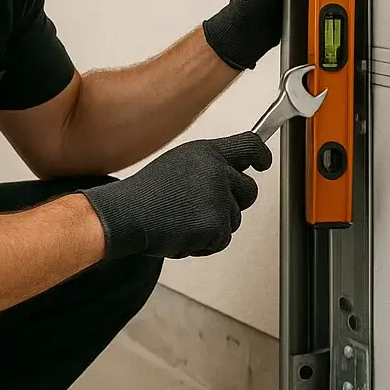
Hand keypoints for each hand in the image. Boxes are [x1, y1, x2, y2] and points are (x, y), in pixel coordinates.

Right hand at [80, 132, 273, 259]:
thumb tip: (234, 174)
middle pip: (249, 190)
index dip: (261, 156)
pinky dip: (204, 244)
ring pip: (235, 219)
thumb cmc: (146, 194)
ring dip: (214, 226)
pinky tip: (181, 234)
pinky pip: (221, 240)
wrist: (125, 216)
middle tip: (207, 209)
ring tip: (182, 220)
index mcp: (207, 153)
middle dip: (235, 203)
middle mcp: (217, 172)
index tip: (264, 164)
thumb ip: (208, 166)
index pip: (249, 145)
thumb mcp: (179, 164)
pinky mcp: (214, 226)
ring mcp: (217, 199)